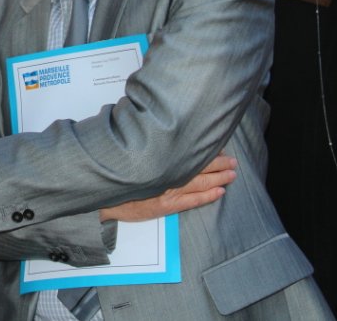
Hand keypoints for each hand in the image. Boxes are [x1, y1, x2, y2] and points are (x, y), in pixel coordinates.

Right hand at [99, 154, 237, 222]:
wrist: (103, 197)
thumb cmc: (116, 174)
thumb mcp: (128, 154)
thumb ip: (145, 145)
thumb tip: (154, 130)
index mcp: (160, 160)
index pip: (188, 153)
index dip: (204, 150)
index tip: (216, 144)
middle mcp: (166, 174)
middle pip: (198, 167)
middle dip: (217, 163)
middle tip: (232, 160)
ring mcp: (168, 191)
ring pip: (199, 183)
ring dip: (218, 178)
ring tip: (232, 174)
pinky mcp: (166, 206)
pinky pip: (192, 201)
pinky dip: (207, 196)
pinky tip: (220, 192)